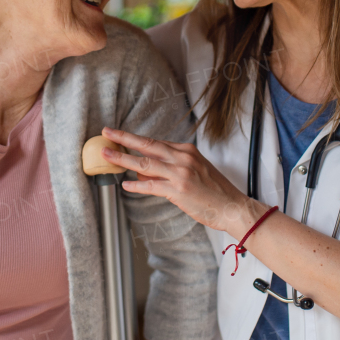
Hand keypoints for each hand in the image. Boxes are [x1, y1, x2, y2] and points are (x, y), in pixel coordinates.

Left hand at [102, 127, 256, 235]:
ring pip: (144, 164)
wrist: (232, 207)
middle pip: (147, 145)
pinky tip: (126, 185)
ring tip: (107, 156)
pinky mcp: (178, 190)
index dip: (136, 139)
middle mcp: (182, 158)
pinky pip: (151, 186)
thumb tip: (144, 172)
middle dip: (124, 139)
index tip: (121, 135)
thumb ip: (171, 168)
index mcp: (187, 151)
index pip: (156, 142)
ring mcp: (180, 173)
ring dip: (123, 159)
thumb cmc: (215, 191)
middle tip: (107, 133)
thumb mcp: (196, 171)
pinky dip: (137, 186)